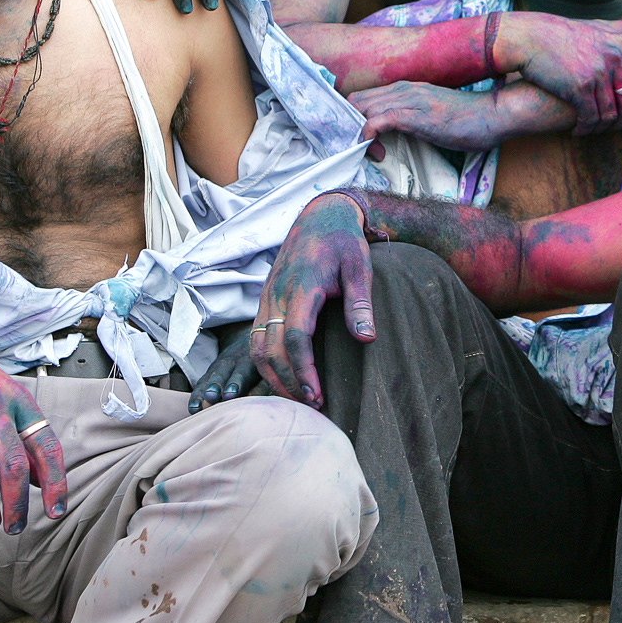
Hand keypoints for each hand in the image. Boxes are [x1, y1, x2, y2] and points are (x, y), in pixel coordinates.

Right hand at [188, 323, 271, 412]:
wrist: (247, 341)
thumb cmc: (264, 363)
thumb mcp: (267, 368)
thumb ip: (264, 384)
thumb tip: (258, 400)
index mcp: (250, 359)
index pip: (243, 371)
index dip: (236, 383)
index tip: (230, 395)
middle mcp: (232, 361)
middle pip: (222, 373)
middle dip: (216, 385)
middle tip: (211, 397)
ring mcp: (219, 366)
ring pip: (209, 379)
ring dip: (202, 393)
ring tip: (196, 408)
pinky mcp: (210, 373)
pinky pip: (201, 383)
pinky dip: (196, 396)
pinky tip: (192, 409)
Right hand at [251, 193, 376, 407]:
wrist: (320, 215)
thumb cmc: (344, 242)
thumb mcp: (360, 267)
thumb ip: (360, 303)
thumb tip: (367, 339)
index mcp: (302, 287)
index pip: (295, 337)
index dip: (303, 370)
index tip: (317, 394)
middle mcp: (277, 294)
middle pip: (270, 349)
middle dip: (288, 382)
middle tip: (312, 406)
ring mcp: (267, 297)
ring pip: (256, 347)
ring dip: (273, 377)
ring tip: (297, 400)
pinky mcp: (265, 301)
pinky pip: (254, 338)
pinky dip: (265, 363)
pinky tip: (282, 379)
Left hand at [351, 82, 517, 153]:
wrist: (493, 114)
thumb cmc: (467, 120)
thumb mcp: (431, 115)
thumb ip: (412, 118)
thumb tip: (394, 135)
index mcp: (404, 89)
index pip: (362, 96)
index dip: (353, 118)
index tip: (360, 141)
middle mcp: (402, 89)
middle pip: (355, 100)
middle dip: (349, 126)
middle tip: (359, 149)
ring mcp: (409, 100)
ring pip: (362, 108)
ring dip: (357, 133)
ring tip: (369, 153)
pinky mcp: (416, 115)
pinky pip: (379, 120)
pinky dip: (369, 135)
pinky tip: (376, 151)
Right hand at [494, 13, 621, 133]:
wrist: (530, 38)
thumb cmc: (564, 33)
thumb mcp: (599, 24)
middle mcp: (616, 58)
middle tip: (614, 126)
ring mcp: (598, 73)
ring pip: (611, 114)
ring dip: (602, 128)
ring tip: (592, 129)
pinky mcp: (579, 88)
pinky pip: (591, 118)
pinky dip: (586, 128)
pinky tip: (578, 130)